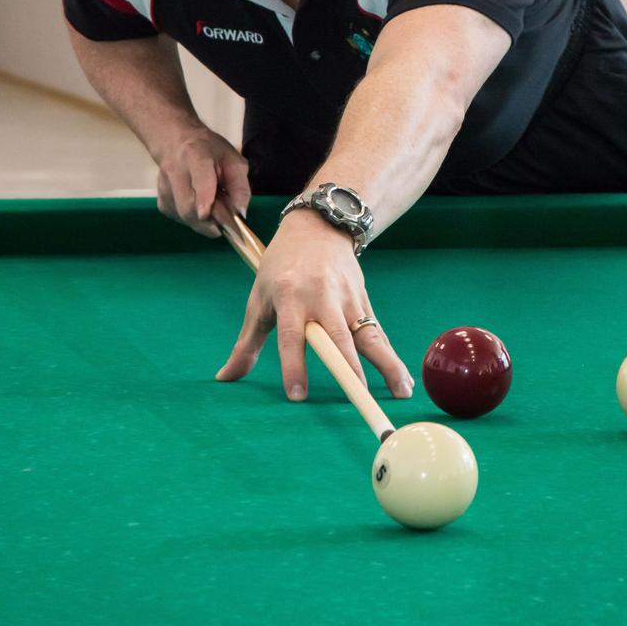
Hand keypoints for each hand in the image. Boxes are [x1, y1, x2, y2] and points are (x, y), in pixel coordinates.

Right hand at [155, 125, 250, 236]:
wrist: (177, 142)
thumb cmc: (210, 152)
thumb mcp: (233, 160)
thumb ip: (240, 186)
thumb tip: (240, 214)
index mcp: (196, 155)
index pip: (199, 177)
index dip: (203, 196)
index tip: (206, 214)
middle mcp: (175, 170)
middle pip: (188, 205)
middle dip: (210, 221)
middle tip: (227, 222)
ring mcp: (164, 187)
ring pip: (185, 216)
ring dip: (204, 221)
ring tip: (213, 206)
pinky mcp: (161, 201)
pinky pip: (181, 219)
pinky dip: (195, 219)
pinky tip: (199, 205)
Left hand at [215, 207, 414, 401]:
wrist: (318, 226)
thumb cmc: (281, 266)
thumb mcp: (259, 298)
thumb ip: (246, 343)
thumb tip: (224, 379)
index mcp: (289, 296)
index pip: (292, 336)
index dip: (294, 365)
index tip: (297, 396)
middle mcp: (322, 297)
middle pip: (338, 338)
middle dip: (348, 369)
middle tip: (357, 399)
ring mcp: (347, 298)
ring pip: (368, 335)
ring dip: (385, 365)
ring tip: (399, 394)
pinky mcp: (364, 300)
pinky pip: (377, 333)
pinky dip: (391, 356)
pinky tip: (402, 381)